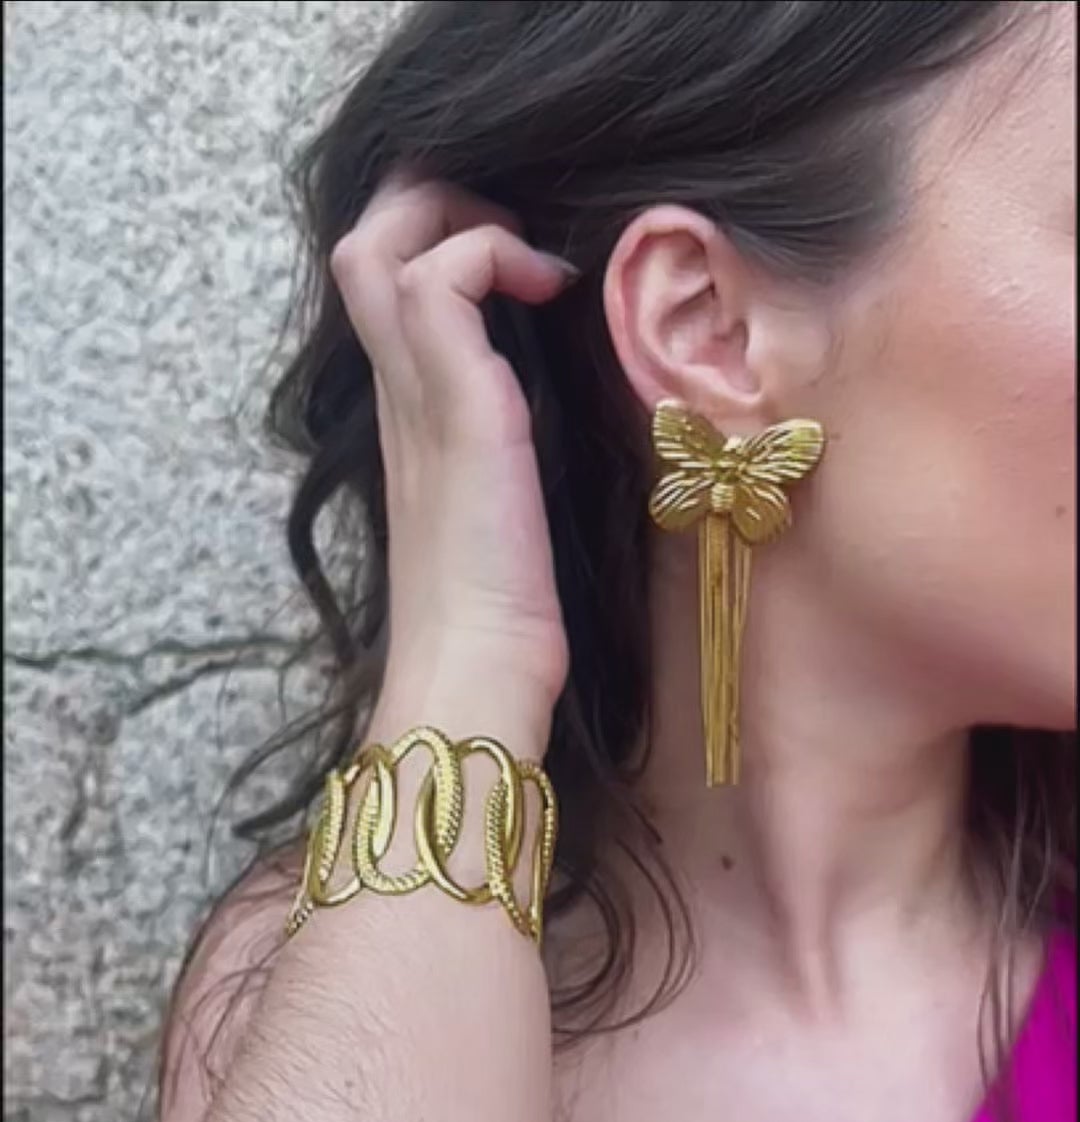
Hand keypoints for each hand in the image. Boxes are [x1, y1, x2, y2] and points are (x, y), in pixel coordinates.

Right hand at [331, 178, 574, 739]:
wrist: (476, 671)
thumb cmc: (495, 618)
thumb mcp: (498, 515)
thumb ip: (499, 458)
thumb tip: (542, 431)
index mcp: (405, 422)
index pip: (380, 293)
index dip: (430, 246)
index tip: (513, 268)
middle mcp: (396, 399)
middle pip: (359, 246)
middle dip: (427, 204)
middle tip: (508, 231)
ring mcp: (416, 399)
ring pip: (378, 243)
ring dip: (456, 215)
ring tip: (525, 255)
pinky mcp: (457, 405)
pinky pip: (443, 276)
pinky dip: (491, 252)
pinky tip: (544, 287)